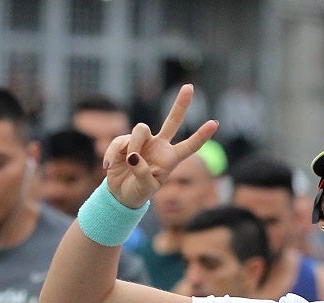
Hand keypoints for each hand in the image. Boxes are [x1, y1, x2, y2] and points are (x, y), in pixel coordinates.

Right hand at [103, 84, 218, 208]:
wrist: (121, 194)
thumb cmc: (138, 192)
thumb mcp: (145, 188)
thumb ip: (142, 173)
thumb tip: (134, 156)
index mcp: (170, 159)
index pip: (189, 146)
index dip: (201, 135)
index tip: (214, 123)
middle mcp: (159, 146)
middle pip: (172, 121)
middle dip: (181, 105)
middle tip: (189, 87)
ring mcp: (143, 142)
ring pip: (140, 129)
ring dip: (133, 146)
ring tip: (128, 163)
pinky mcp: (125, 141)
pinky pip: (120, 140)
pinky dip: (113, 153)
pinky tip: (109, 165)